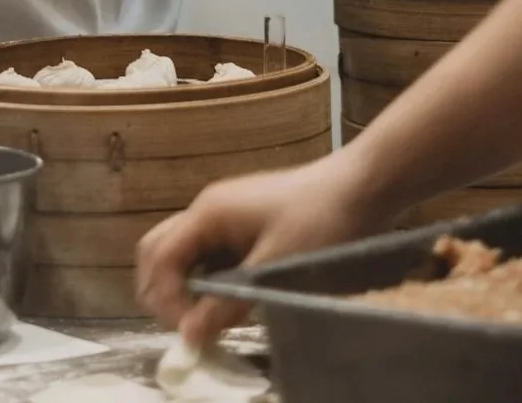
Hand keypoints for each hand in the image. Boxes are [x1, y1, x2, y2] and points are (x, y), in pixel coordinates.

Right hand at [135, 159, 387, 345]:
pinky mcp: (241, 222)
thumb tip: (189, 336)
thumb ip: (228, 302)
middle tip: (186, 326)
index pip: (161, 257)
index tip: (189, 332)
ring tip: (206, 318)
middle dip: (162, 290)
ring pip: (182, 251)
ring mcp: (223, 213)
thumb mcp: (274, 269)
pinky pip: (208, 252)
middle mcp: (207, 209)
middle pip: (159, 249)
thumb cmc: (320, 221)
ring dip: (184, 285)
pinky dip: (206, 278)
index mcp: (208, 213)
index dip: (166, 298)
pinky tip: (228, 299)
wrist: (361, 186)